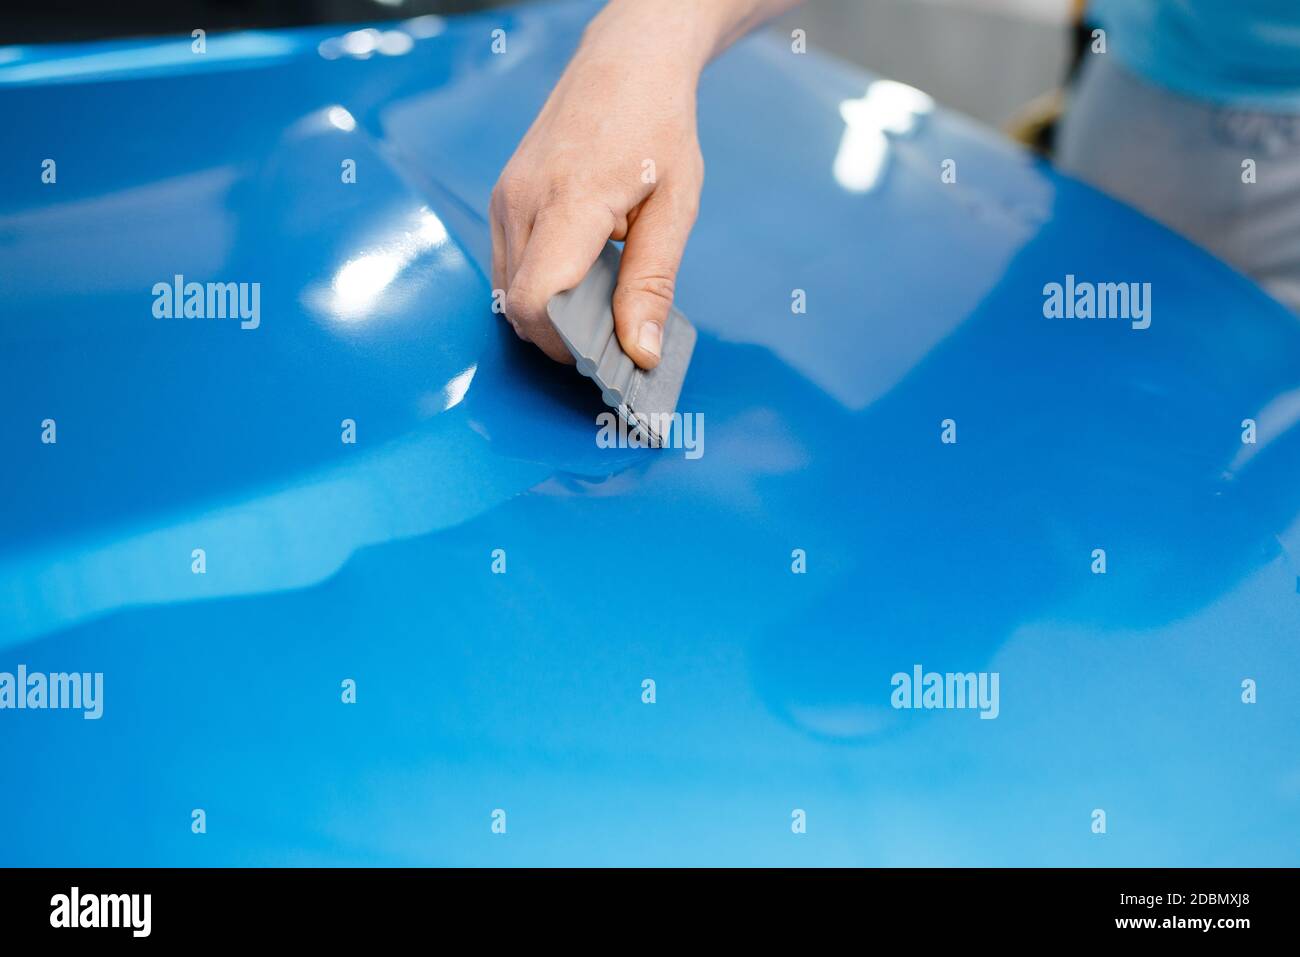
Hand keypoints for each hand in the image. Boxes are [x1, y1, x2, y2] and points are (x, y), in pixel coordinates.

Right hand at [490, 3, 708, 368]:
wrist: (625, 61)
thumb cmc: (656, 124)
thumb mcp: (675, 207)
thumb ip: (653, 284)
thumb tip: (641, 352)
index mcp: (569, 200)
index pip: (537, 301)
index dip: (566, 344)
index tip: (607, 355)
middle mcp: (522, 200)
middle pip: (519, 307)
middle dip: (562, 338)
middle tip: (613, 340)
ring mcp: (504, 199)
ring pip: (508, 292)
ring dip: (549, 315)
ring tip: (600, 307)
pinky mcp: (501, 200)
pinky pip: (508, 266)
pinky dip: (539, 289)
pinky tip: (581, 279)